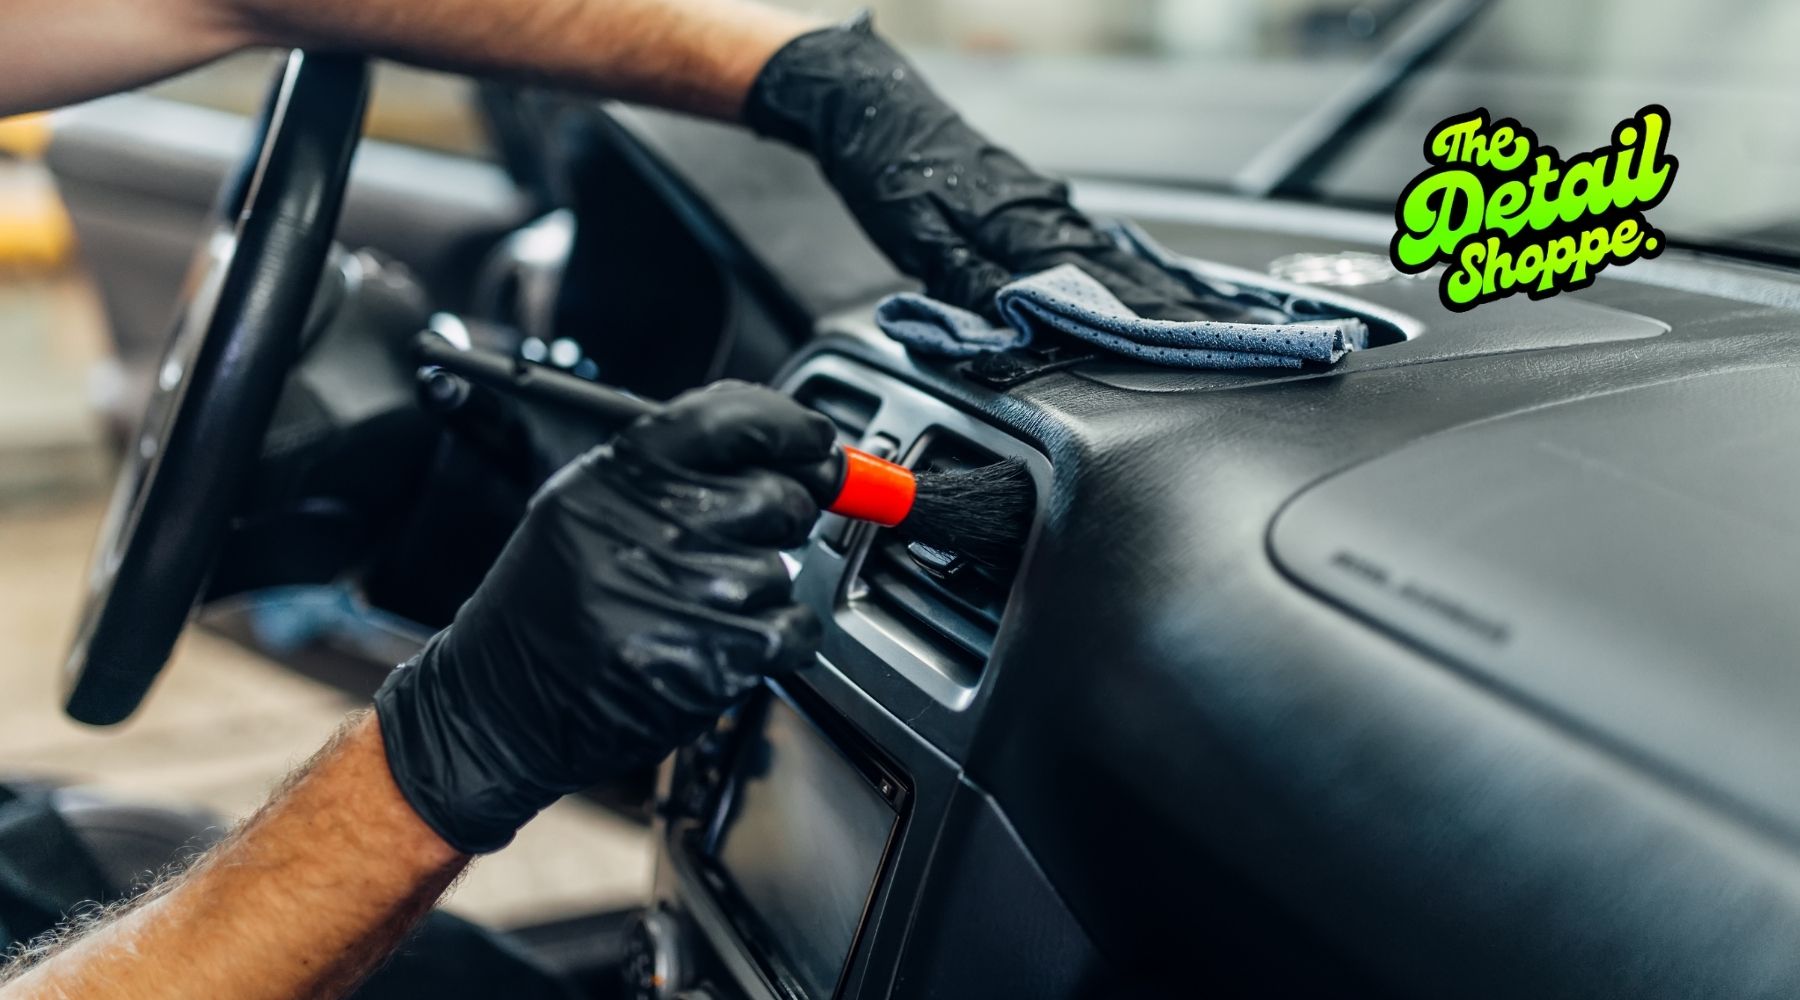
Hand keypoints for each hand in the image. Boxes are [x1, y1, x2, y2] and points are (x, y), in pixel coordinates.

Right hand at [374, 382, 836, 852]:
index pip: (732, 418)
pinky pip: (795, 628)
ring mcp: (686, 592)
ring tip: (696, 608)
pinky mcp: (713, 656)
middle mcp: (653, 525)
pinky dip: (778, 639)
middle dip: (777, 520)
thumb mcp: (587, 508)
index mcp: (618, 475)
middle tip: (734, 544)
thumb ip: (678, 471)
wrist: (500, 704)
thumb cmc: (548, 605)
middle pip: (779, 494)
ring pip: (787, 567)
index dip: (790, 425)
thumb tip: (787, 450)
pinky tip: (721, 643)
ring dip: (761, 590)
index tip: (815, 439)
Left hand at [743, 14, 1209, 322]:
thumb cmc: (886, 168)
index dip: (1144, 319)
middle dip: (1169, 308)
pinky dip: (1121, 262)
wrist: (869, 102)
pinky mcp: (1027, 197)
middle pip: (1117, 271)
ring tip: (1196, 315)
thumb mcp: (916, 236)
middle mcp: (1041, 212)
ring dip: (1152, 288)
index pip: (1095, 285)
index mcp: (1019, 225)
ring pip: (1108, 255)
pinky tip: (1138, 273)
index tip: (1189, 343)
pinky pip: (1087, 239)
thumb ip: (967, 282)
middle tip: (1221, 337)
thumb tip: (1012, 322)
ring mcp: (1039, 202)